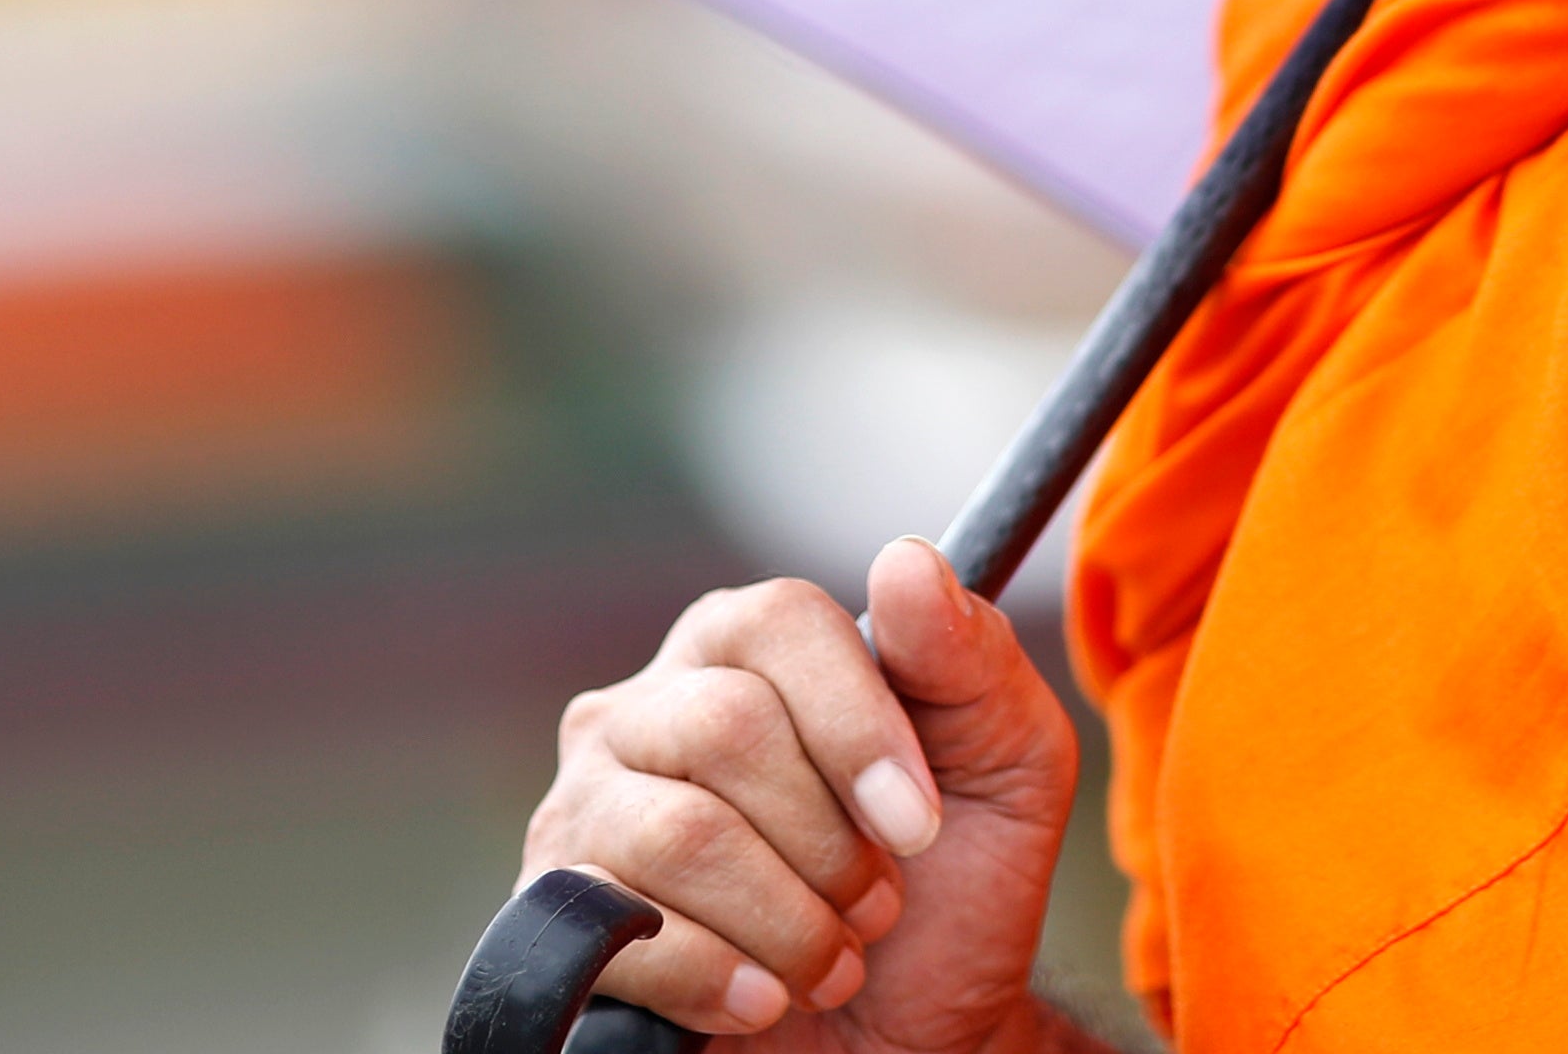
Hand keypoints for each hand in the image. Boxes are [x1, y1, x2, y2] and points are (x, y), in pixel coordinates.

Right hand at [525, 538, 1085, 1048]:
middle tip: (876, 904)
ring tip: (831, 960)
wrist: (907, 1035)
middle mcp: (649, 707)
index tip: (918, 825)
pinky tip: (764, 1001)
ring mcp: (587, 808)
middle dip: (829, 842)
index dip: (857, 726)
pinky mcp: (559, 912)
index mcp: (747, 642)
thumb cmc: (952, 883)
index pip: (779, 623)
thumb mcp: (1009, 763)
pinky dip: (717, 979)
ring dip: (787, 923)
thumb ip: (970, 657)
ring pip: (678, 837)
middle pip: (725, 729)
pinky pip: (616, 931)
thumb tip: (905, 562)